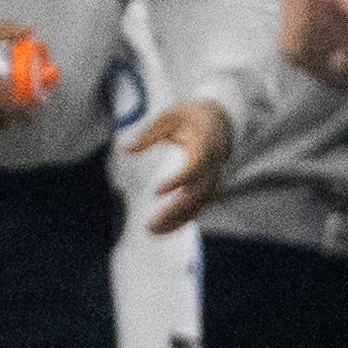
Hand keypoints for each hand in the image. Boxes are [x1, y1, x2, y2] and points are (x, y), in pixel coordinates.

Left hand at [129, 99, 233, 235]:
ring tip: (151, 231)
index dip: (178, 181)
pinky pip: (198, 208)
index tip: (156, 192)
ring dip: (176, 221)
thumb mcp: (170, 117)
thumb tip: (123, 149)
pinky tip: (162, 230)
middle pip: (197, 194)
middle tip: (149, 224)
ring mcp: (214, 179)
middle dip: (174, 211)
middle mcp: (214, 166)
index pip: (196, 167)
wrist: (223, 121)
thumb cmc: (192, 116)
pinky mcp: (209, 187)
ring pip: (198, 205)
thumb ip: (149, 135)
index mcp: (206, 144)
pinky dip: (182, 220)